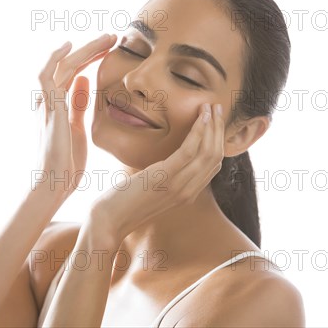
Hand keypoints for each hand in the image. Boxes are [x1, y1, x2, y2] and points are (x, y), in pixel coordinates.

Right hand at [34, 33, 116, 200]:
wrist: (54, 182)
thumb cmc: (66, 160)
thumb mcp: (77, 126)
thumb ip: (78, 103)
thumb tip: (86, 80)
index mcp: (59, 103)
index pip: (75, 72)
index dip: (92, 57)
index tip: (112, 49)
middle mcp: (50, 99)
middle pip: (70, 65)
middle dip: (93, 49)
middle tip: (114, 37)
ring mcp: (47, 102)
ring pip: (63, 66)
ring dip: (84, 49)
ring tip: (106, 39)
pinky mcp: (48, 108)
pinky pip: (45, 76)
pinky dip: (53, 58)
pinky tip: (68, 46)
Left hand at [89, 103, 225, 242]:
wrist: (109, 220)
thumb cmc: (125, 201)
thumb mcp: (151, 187)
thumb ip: (165, 175)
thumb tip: (166, 158)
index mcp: (187, 194)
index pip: (213, 165)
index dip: (218, 141)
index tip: (215, 120)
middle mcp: (188, 192)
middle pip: (215, 157)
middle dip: (218, 129)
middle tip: (217, 108)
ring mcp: (179, 186)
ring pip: (207, 152)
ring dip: (211, 126)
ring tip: (210, 107)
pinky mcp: (165, 178)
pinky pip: (189, 151)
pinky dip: (198, 131)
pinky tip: (199, 117)